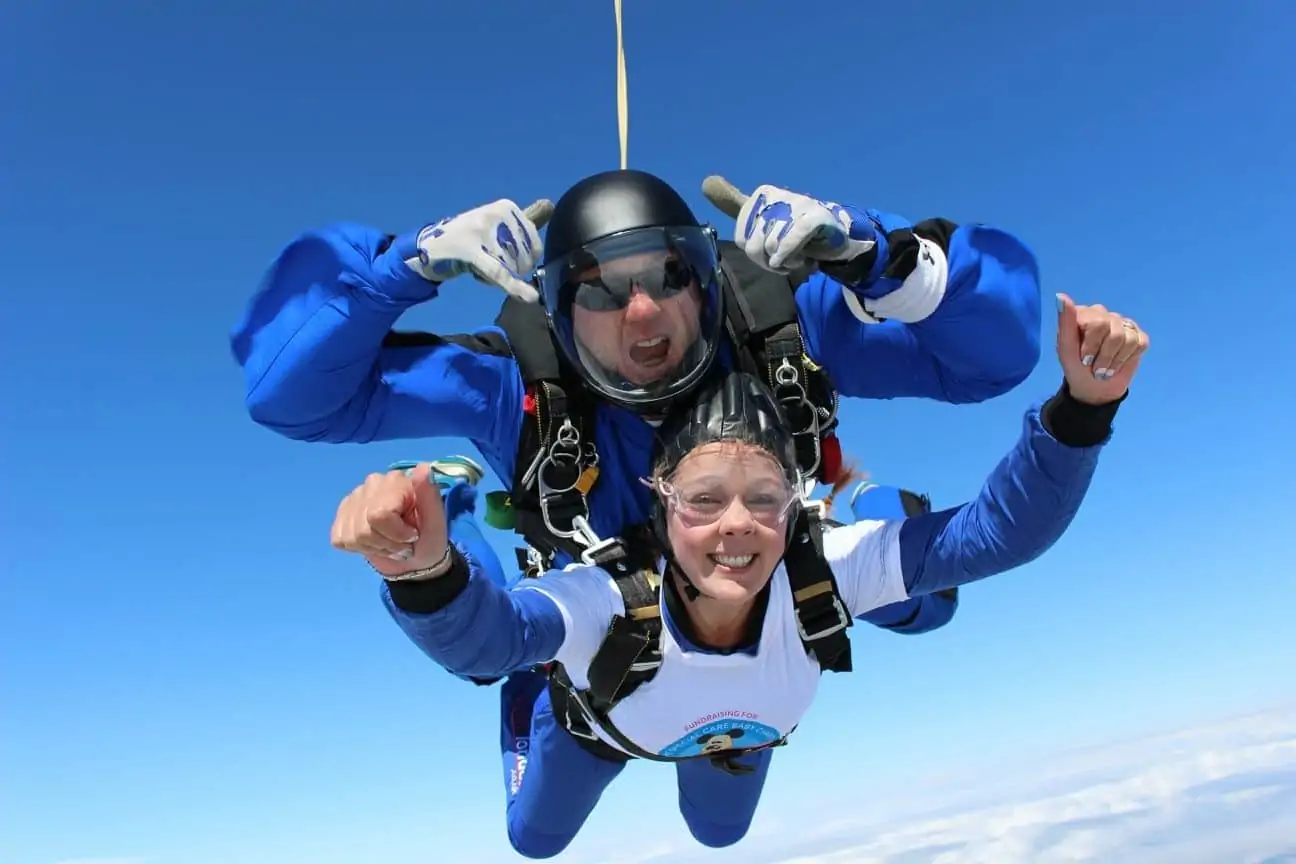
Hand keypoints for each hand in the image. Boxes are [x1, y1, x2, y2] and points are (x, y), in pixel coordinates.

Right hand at [330, 464, 448, 577]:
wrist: (415, 558)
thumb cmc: (427, 538)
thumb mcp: (436, 521)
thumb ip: (429, 494)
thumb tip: (423, 467)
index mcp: (396, 481)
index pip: (379, 515)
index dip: (396, 534)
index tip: (412, 536)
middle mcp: (372, 483)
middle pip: (364, 528)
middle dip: (386, 543)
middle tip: (401, 543)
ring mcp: (353, 498)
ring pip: (352, 536)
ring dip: (374, 547)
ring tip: (389, 544)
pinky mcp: (341, 515)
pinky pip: (341, 539)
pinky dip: (358, 549)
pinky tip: (373, 543)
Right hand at [403, 199, 541, 300]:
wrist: (432, 245)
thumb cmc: (469, 236)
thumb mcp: (497, 222)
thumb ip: (522, 221)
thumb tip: (550, 205)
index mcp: (506, 206)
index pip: (534, 243)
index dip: (525, 261)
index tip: (506, 259)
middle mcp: (496, 214)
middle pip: (523, 258)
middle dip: (509, 269)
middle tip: (487, 263)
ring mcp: (483, 231)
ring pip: (509, 267)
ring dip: (496, 277)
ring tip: (478, 265)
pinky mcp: (472, 250)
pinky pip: (499, 272)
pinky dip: (514, 286)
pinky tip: (528, 296)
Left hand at [735, 184, 876, 273]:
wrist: (836, 237)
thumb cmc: (795, 231)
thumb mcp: (761, 219)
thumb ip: (734, 204)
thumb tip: (706, 182)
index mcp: (762, 194)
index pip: (742, 238)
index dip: (756, 254)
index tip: (771, 250)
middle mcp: (779, 195)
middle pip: (754, 246)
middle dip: (769, 261)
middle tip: (785, 257)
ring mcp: (799, 204)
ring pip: (771, 247)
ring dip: (786, 261)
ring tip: (798, 254)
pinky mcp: (816, 217)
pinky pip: (789, 241)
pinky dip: (789, 256)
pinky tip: (799, 260)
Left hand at [1055, 293, 1149, 404]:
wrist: (1095, 389)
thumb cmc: (1076, 368)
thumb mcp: (1066, 349)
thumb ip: (1065, 322)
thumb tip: (1061, 296)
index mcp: (1083, 314)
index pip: (1096, 322)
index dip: (1091, 346)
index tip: (1083, 359)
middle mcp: (1103, 314)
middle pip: (1113, 331)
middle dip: (1104, 356)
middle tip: (1095, 367)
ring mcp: (1122, 323)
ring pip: (1127, 338)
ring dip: (1114, 360)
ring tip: (1105, 369)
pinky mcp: (1138, 335)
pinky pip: (1140, 343)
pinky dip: (1128, 359)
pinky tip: (1119, 363)